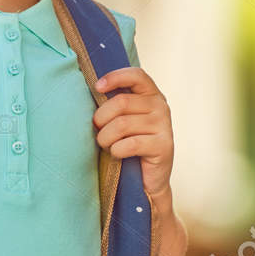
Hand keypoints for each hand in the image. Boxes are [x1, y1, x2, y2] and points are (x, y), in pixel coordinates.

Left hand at [92, 67, 173, 200]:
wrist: (146, 180)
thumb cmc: (127, 145)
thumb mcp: (121, 119)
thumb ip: (114, 104)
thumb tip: (90, 89)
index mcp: (150, 95)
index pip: (136, 75)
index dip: (115, 78)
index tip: (97, 87)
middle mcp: (160, 106)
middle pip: (121, 102)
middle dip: (101, 118)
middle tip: (97, 131)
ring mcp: (164, 126)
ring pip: (122, 124)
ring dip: (105, 137)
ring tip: (105, 144)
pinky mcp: (164, 146)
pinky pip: (129, 144)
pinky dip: (116, 150)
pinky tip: (117, 154)